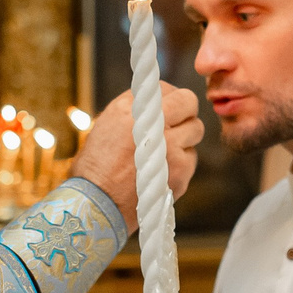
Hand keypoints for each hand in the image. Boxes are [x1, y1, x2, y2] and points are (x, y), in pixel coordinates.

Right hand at [67, 84, 202, 228]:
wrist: (97, 205)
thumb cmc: (96, 165)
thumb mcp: (107, 124)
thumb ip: (135, 108)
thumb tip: (161, 99)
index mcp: (130, 110)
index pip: (166, 88)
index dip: (168, 97)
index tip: (165, 106)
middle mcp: (153, 125)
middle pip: (189, 102)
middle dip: (185, 111)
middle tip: (176, 121)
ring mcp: (170, 149)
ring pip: (196, 130)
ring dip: (184, 137)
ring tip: (166, 150)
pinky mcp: (181, 171)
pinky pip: (192, 157)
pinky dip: (182, 162)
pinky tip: (163, 171)